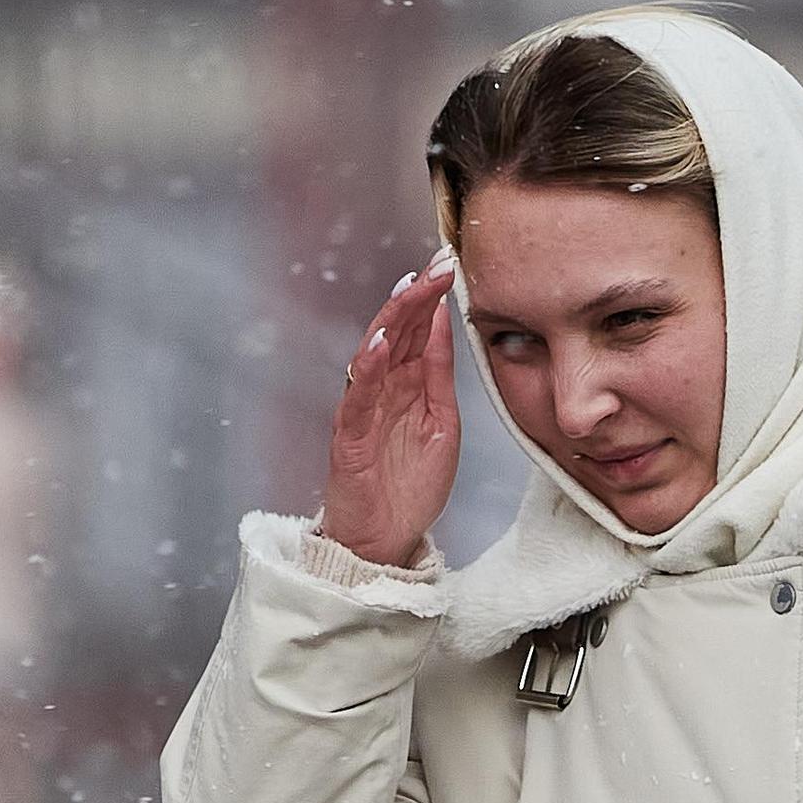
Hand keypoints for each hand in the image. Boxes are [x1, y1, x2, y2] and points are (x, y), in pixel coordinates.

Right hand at [317, 261, 462, 568]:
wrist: (385, 540)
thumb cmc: (409, 484)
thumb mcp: (441, 419)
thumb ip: (439, 373)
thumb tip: (444, 320)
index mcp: (407, 383)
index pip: (418, 328)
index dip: (433, 295)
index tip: (451, 262)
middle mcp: (383, 389)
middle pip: (397, 330)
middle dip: (417, 294)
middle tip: (438, 262)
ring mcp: (364, 410)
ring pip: (375, 353)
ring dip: (392, 319)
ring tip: (410, 288)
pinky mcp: (351, 437)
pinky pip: (358, 397)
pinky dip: (369, 368)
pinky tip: (381, 343)